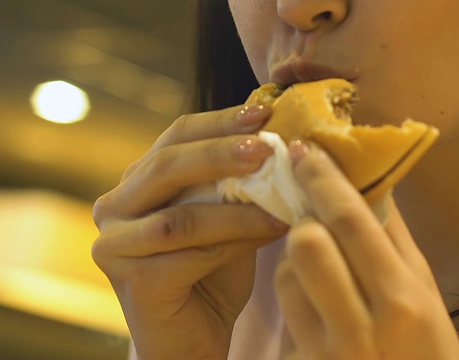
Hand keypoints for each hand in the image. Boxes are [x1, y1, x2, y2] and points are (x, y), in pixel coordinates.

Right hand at [92, 105, 287, 359]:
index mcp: (139, 183)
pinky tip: (272, 234)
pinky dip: (235, 243)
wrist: (195, 339)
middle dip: (222, 153)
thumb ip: (237, 184)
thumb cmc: (214, 274)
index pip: (176, 136)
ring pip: (182, 216)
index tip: (263, 112)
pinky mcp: (132, 282)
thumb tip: (280, 142)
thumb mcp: (227, 217)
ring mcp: (115, 246)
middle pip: (169, 166)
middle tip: (267, 148)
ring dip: (239, 208)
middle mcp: (116, 207)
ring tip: (283, 201)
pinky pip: (188, 255)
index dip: (220, 121)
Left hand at [275, 144, 458, 359]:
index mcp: (405, 299)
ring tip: (319, 262)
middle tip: (308, 203)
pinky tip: (312, 295)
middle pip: (309, 242)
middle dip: (304, 214)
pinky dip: (293, 289)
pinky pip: (284, 309)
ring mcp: (328, 351)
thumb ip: (395, 241)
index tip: (305, 148)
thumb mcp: (426, 296)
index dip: (324, 179)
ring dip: (296, 256)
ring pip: (287, 273)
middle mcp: (364, 326)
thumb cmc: (426, 351)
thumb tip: (371, 183)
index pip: (353, 222)